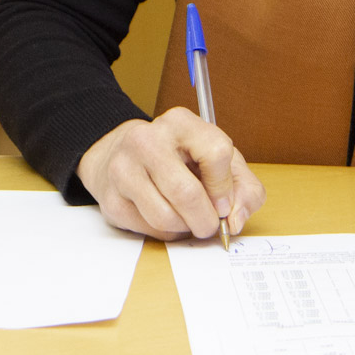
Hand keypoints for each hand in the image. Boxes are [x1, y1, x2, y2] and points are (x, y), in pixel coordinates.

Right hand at [75, 107, 265, 240]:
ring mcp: (124, 169)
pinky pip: (148, 229)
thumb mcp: (219, 160)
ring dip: (185, 228)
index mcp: (181, 122)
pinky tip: (166, 217)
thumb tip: (236, 220)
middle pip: (187, 193)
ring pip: (166, 217)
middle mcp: (148, 140)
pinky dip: (166, 232)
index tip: (224, 202)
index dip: (225, 187)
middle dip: (206, 219)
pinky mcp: (111, 198)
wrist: (123, 155)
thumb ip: (243, 187)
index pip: (216, 152)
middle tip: (210, 225)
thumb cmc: (179, 158)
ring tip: (187, 218)